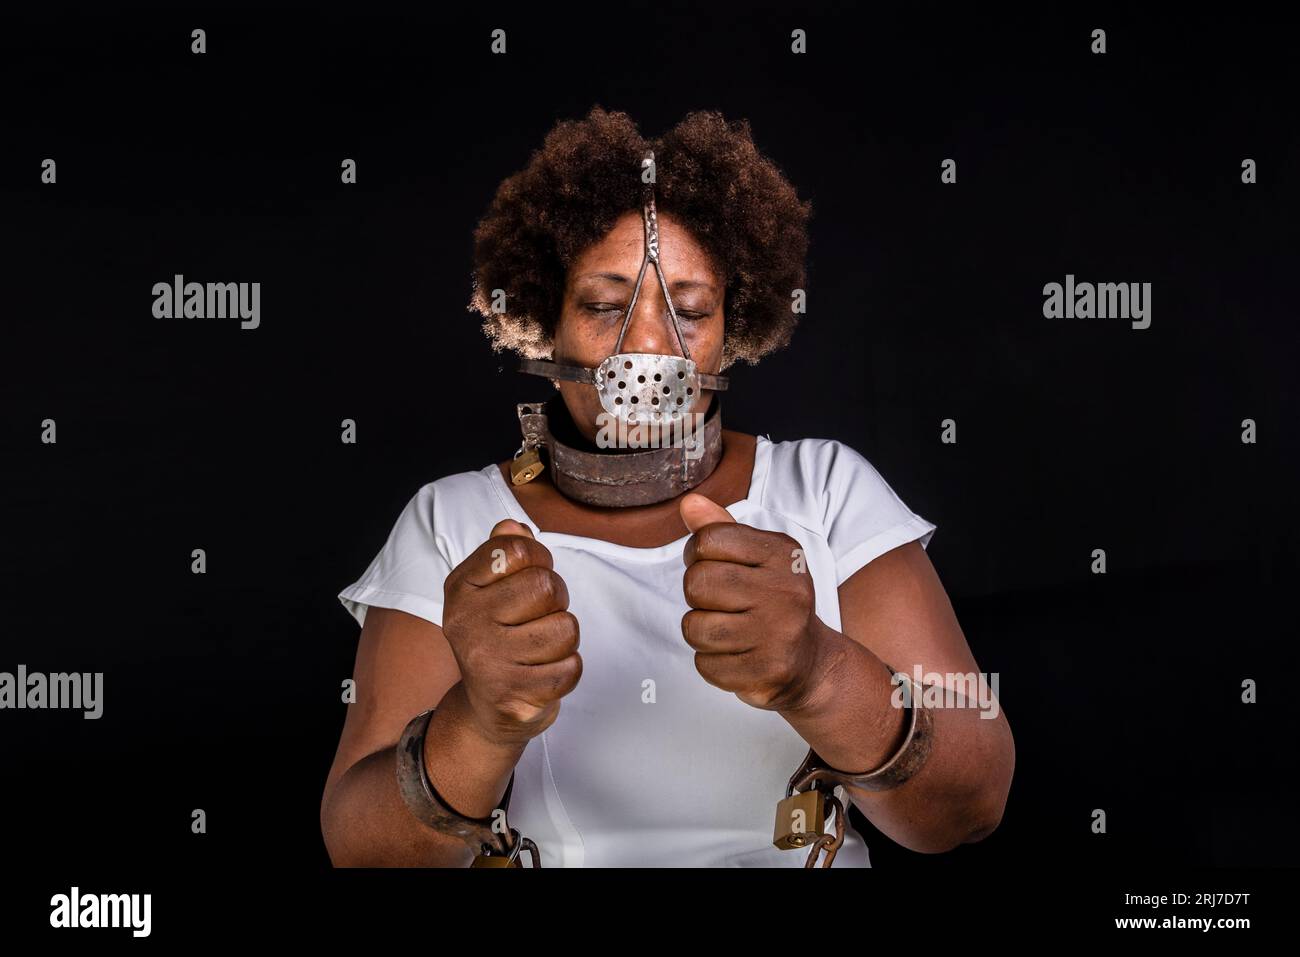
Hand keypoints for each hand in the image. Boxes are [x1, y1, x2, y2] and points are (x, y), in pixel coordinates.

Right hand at [441, 520, 581, 747]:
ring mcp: (488, 661)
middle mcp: (466, 623)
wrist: (487, 708)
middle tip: (539, 617)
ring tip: (540, 648)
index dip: (540, 558)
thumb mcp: (489, 591)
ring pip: (565, 628)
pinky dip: (567, 669)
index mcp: (460, 588)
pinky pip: (570, 667)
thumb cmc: (497, 637)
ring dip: (564, 639)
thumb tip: (514, 526)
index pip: (516, 549)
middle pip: (546, 586)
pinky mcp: (513, 695)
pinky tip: (543, 672)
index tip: (532, 575)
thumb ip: (504, 553)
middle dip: (557, 601)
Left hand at [679, 493, 829, 712]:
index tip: (714, 567)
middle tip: (721, 604)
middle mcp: (786, 591)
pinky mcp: (768, 671)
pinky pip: (705, 665)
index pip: (708, 540)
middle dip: (697, 595)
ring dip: (701, 632)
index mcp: (782, 554)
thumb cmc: (772, 603)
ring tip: (728, 631)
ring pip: (695, 627)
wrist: (810, 662)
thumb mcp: (755, 558)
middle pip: (696, 583)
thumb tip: (688, 503)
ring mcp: (779, 633)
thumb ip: (719, 529)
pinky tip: (737, 656)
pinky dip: (712, 662)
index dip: (697, 555)